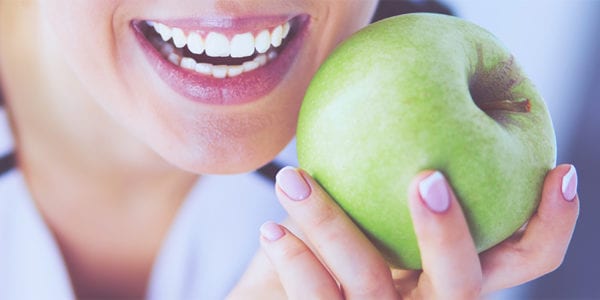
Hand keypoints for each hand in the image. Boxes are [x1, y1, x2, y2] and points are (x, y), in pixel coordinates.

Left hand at [229, 164, 578, 298]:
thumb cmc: (330, 250)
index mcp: (449, 276)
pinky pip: (315, 298)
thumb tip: (389, 99)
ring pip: (370, 281)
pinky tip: (271, 227)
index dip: (551, 224)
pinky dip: (293, 257)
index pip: (520, 260)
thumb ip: (385, 180)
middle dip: (448, 232)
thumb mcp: (366, 215)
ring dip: (329, 223)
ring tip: (292, 179)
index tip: (558, 171)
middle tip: (426, 178)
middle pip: (462, 285)